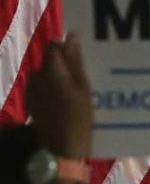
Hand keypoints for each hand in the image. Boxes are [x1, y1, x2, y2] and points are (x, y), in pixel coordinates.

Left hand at [27, 34, 92, 158]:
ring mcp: (31, 91)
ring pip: (44, 75)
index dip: (67, 48)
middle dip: (63, 64)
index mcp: (51, 72)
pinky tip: (63, 101)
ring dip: (56, 77)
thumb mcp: (84, 87)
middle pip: (49, 61)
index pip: (54, 47)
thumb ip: (76, 61)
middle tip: (81, 76)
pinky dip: (51, 89)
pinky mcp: (31, 103)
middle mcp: (37, 78)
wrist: (63, 148)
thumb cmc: (80, 117)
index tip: (82, 57)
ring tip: (73, 90)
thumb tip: (71, 36)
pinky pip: (40, 87)